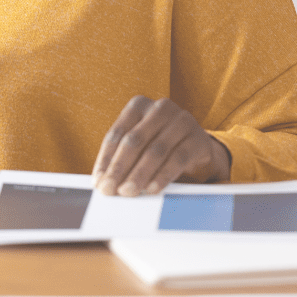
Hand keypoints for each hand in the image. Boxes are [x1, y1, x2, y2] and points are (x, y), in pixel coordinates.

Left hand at [92, 96, 230, 195]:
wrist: (197, 144)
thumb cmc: (160, 141)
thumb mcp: (141, 142)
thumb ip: (123, 155)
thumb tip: (102, 180)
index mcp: (138, 105)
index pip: (116, 133)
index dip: (105, 158)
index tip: (98, 181)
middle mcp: (159, 108)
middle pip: (134, 141)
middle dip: (119, 168)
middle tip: (109, 189)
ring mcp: (181, 121)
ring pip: (155, 151)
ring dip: (139, 174)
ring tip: (128, 191)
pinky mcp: (198, 139)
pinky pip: (178, 159)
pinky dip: (162, 176)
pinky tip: (151, 189)